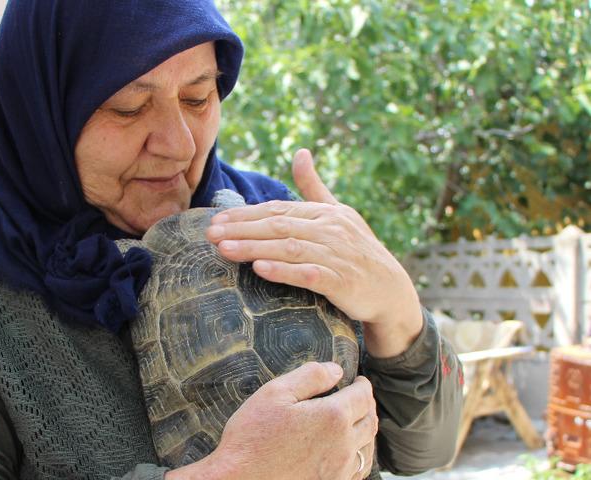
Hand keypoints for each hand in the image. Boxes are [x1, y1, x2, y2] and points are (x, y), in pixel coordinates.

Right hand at [166, 362, 377, 479]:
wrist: (241, 478)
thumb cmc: (253, 435)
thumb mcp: (275, 393)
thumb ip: (310, 376)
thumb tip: (336, 370)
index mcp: (332, 416)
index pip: (362, 395)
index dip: (362, 384)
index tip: (358, 380)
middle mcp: (343, 444)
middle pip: (370, 419)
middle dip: (367, 404)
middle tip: (360, 396)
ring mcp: (340, 468)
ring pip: (368, 444)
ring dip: (367, 427)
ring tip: (359, 418)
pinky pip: (360, 467)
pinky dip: (361, 452)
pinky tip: (352, 449)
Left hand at [205, 149, 422, 357]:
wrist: (391, 291)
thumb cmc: (358, 251)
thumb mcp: (339, 214)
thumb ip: (314, 187)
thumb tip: (300, 151)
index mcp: (326, 213)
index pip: (278, 210)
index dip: (245, 215)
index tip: (216, 220)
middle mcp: (331, 230)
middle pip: (278, 226)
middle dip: (241, 229)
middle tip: (209, 234)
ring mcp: (336, 255)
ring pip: (288, 249)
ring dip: (253, 248)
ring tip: (224, 250)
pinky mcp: (342, 282)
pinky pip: (309, 274)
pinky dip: (284, 271)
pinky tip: (260, 270)